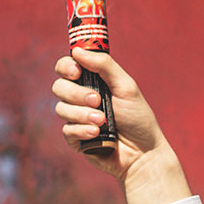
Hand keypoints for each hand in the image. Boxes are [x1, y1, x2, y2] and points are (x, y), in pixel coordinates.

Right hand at [51, 49, 189, 203]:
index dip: (66, 66)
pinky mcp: (75, 138)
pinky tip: (97, 133)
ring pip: (61, 108)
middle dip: (77, 93)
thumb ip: (104, 65)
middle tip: (97, 101)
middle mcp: (81, 97)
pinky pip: (66, 130)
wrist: (143, 153)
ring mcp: (76, 118)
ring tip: (103, 121)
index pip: (67, 67)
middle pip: (59, 86)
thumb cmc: (138, 118)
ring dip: (82, 114)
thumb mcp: (126, 86)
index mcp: (93, 82)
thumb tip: (77, 50)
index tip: (76, 72)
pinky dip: (82, 130)